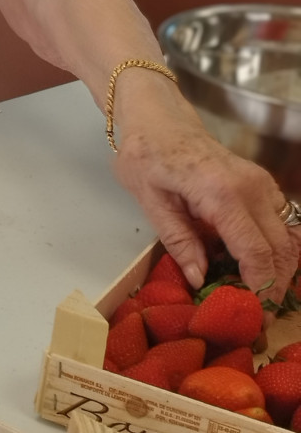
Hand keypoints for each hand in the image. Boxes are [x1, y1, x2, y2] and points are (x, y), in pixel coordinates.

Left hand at [113, 109, 296, 305]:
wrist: (157, 117)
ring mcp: (261, 182)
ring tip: (259, 295)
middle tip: (258, 315)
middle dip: (275, 286)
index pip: (256, 252)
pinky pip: (283, 222)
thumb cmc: (146, 153)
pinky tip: (258, 267)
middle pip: (282, 248)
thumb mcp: (150, 201)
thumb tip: (200, 279)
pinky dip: (278, 248)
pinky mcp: (262, 183)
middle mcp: (251, 187)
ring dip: (280, 269)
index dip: (259, 289)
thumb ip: (178, 241)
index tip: (253, 316)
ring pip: (289, 236)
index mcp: (222, 193)